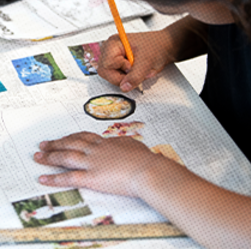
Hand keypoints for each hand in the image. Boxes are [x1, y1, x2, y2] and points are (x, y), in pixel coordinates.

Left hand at [35, 131, 167, 195]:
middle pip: (71, 144)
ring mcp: (92, 163)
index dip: (72, 137)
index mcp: (108, 143)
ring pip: (66, 157)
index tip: (64, 137)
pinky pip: (68, 177)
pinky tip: (43, 178)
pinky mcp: (91, 178)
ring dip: (50, 157)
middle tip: (43, 144)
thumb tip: (121, 142)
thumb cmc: (146, 160)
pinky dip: (54, 178)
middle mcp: (97, 150)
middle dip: (56, 144)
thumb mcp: (135, 146)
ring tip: (38, 157)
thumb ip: (124, 144)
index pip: (85, 137)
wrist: (148, 170)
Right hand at [97, 30, 177, 91]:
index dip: (120, 70)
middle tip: (137, 71)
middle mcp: (111, 50)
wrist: (167, 46)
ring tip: (141, 69)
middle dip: (123, 76)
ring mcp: (114, 58)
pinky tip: (139, 70)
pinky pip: (120, 77)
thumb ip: (135, 75)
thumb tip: (124, 87)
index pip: (106, 66)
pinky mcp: (120, 65)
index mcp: (113, 44)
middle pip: (106, 72)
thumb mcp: (147, 61)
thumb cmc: (158, 46)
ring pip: (113, 77)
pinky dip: (131, 77)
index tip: (132, 67)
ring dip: (128, 76)